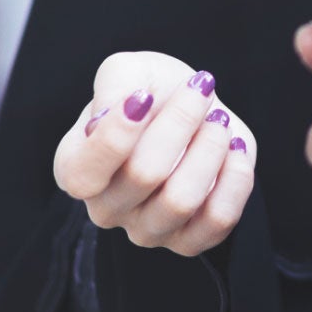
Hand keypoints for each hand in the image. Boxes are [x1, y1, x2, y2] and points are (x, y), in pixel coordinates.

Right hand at [53, 51, 256, 255]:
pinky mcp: (189, 240)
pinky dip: (234, 179)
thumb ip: (113, 86)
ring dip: (209, 149)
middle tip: (199, 90)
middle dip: (179, 122)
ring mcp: (147, 230)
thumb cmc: (151, 91)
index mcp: (76, 169)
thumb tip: (113, 115)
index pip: (84, 174)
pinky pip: (217, 221)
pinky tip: (235, 148)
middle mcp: (106, 208)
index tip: (145, 96)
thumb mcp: (126, 71)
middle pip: (144, 175)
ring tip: (218, 120)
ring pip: (182, 200)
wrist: (193, 106)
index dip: (115, 136)